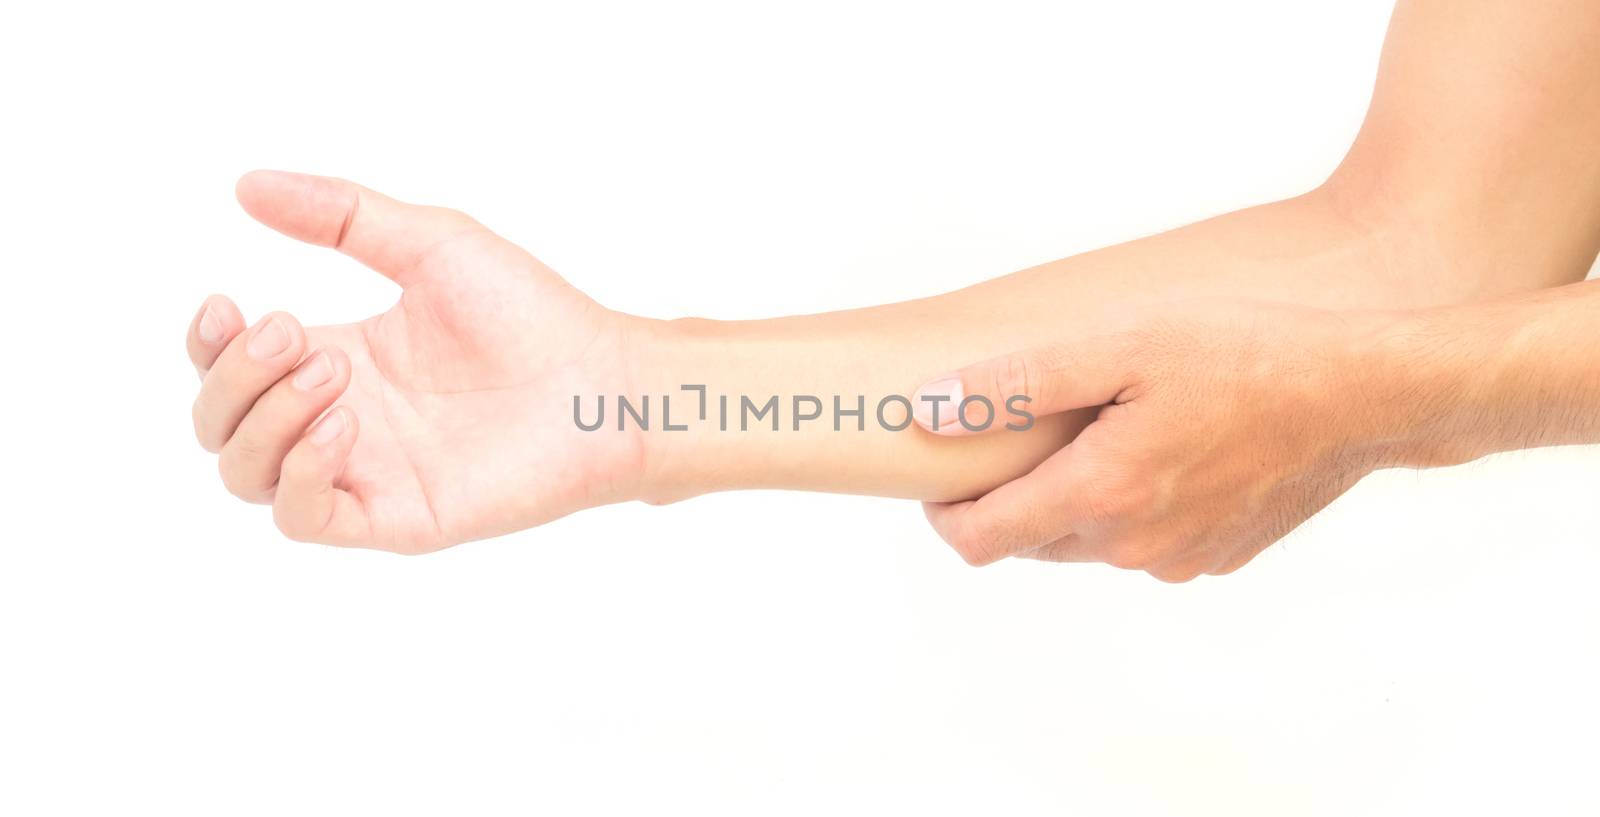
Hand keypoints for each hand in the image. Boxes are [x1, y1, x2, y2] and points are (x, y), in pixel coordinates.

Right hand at [187, 171, 646, 552]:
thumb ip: (342, 215)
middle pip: (221, 423)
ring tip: (336, 373)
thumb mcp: (429, 244)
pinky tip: (343, 426)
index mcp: (340, 359)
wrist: (603, 381)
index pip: (230, 368)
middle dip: (234, 375)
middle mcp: (340, 420)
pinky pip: (303, 519)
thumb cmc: (531, 314)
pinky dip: (299, 474)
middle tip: (295, 333)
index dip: (207, 344)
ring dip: (265, 418)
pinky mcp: (395, 517)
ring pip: (246, 475)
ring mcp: (364, 473)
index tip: (226, 304)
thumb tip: (247, 185)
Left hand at [914, 301, 1391, 580]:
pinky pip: (1140, 544)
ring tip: (1096, 430)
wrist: (1364, 394)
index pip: (980, 540)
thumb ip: (1016, 384)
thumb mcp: (1119, 346)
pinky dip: (1127, 508)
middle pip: (1028, 542)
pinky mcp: (1214, 558)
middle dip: (1008, 497)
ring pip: (1085, 544)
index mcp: (1100, 496)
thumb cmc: (1245, 354)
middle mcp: (1133, 547)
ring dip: (1070, 501)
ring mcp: (1176, 561)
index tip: (943, 471)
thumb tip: (930, 411)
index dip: (945, 512)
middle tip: (1019, 433)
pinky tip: (1157, 449)